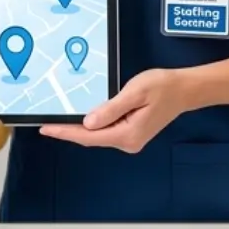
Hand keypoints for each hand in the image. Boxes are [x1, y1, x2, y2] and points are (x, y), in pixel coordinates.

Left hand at [39, 68, 192, 154]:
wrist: (184, 90)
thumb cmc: (162, 86)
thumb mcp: (135, 92)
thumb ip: (111, 109)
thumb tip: (88, 123)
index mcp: (127, 134)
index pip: (89, 136)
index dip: (65, 132)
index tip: (46, 128)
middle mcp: (128, 142)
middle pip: (91, 138)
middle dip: (68, 131)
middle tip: (45, 123)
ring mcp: (130, 140)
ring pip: (98, 136)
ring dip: (79, 129)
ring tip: (57, 121)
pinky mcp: (132, 134)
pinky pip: (106, 132)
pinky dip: (92, 126)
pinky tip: (81, 120)